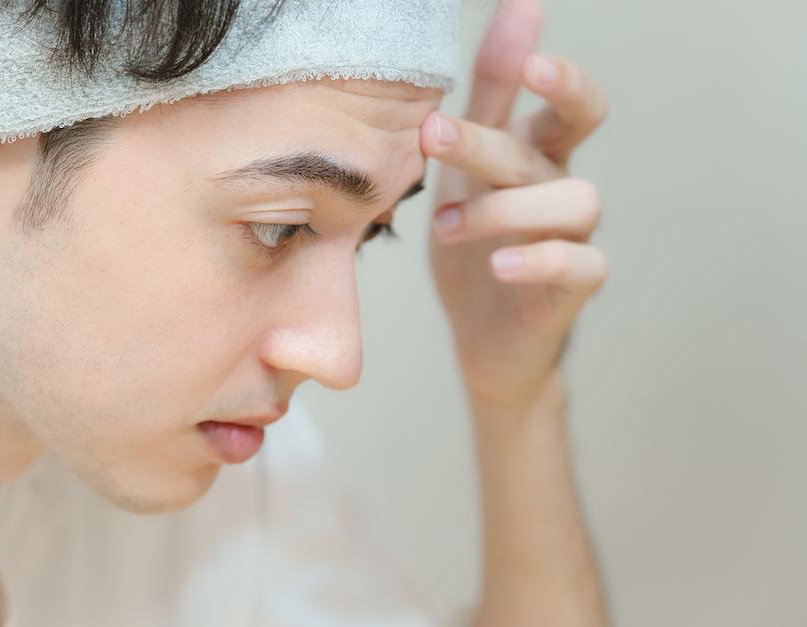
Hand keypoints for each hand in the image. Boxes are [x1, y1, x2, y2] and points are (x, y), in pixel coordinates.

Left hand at [419, 0, 610, 409]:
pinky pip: (581, 265)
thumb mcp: (466, 168)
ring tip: (444, 226)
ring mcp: (575, 236)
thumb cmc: (476, 239)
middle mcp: (563, 185)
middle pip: (554, 145)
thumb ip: (486, 100)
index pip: (570, 103)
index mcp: (537, 152)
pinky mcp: (575, 288)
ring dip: (503, 207)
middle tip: (434, 134)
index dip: (559, 78)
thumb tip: (515, 10)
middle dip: (495, 136)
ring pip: (575, 201)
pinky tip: (500, 264)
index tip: (530, 58)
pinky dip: (541, 260)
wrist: (484, 337)